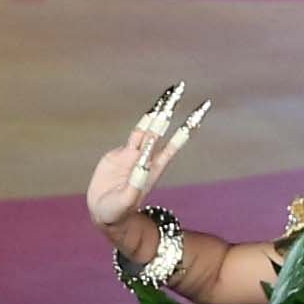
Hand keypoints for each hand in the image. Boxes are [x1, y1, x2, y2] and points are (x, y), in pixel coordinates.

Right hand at [84, 84, 208, 225]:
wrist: (107, 216)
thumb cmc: (118, 215)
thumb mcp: (124, 205)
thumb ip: (131, 188)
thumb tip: (141, 165)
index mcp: (152, 170)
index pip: (172, 144)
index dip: (184, 129)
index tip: (197, 113)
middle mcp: (147, 158)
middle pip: (161, 127)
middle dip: (170, 108)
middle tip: (181, 87)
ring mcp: (134, 155)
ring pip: (148, 127)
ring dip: (158, 111)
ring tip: (169, 94)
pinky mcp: (120, 155)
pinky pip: (134, 135)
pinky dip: (143, 122)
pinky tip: (151, 113)